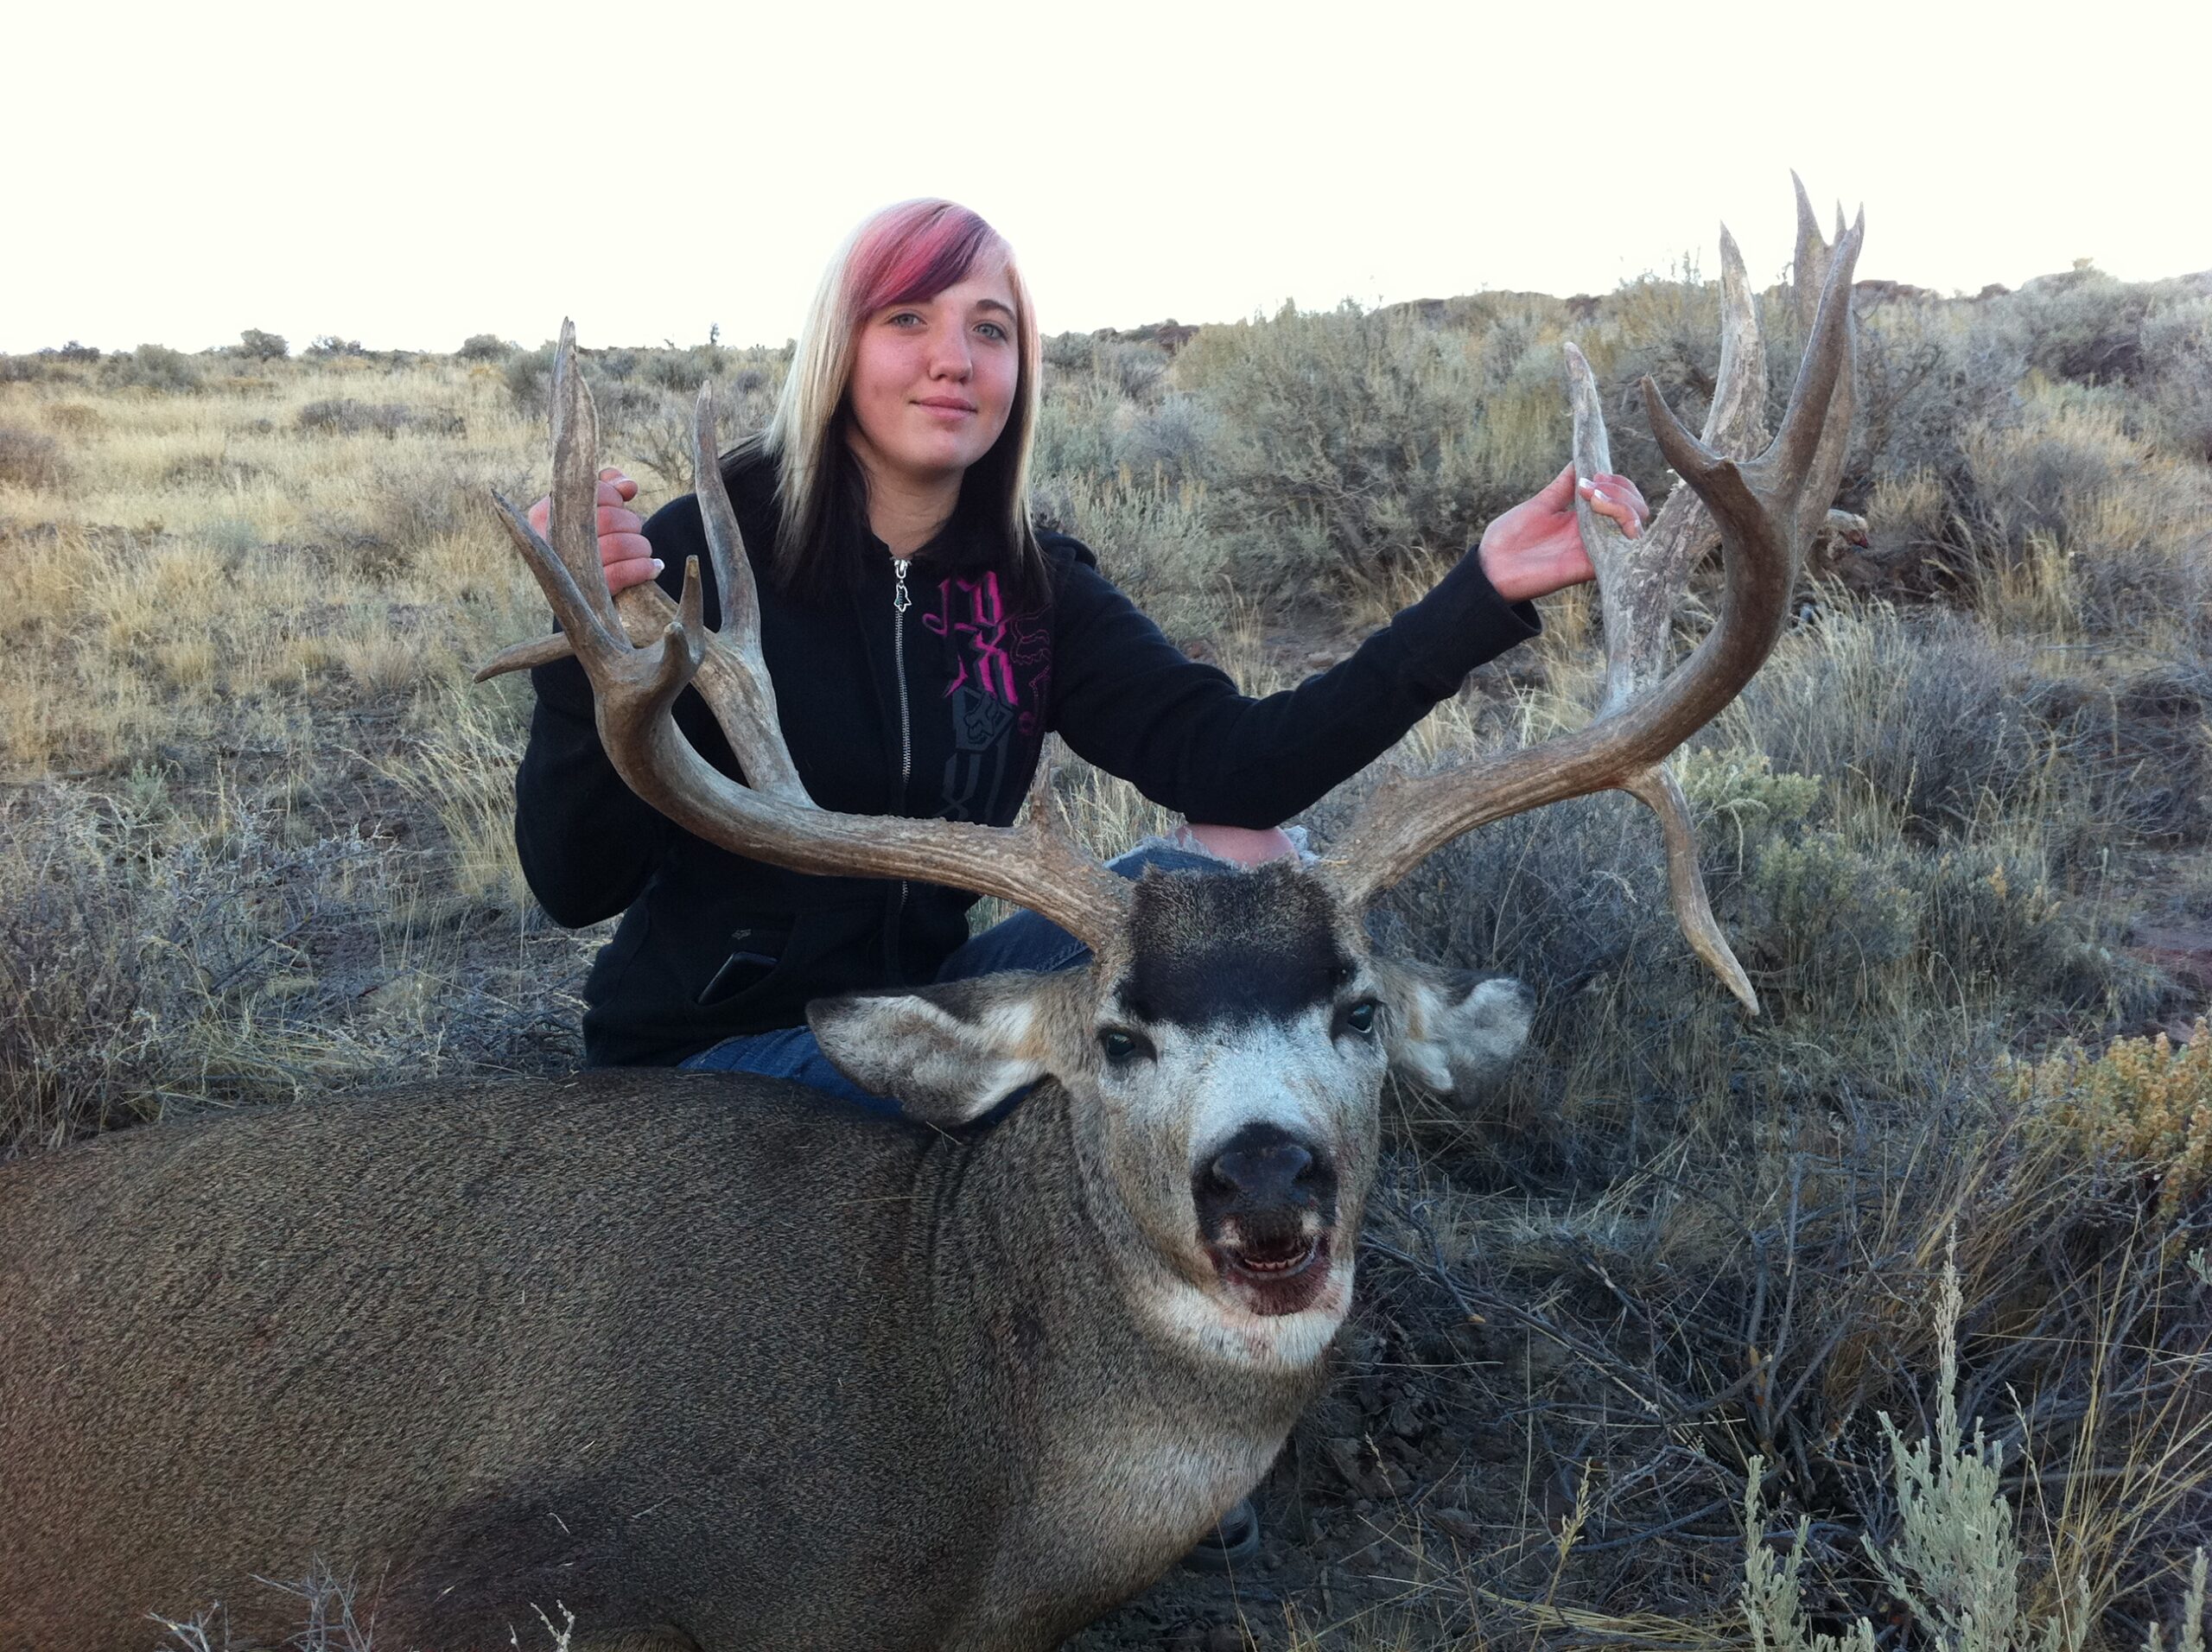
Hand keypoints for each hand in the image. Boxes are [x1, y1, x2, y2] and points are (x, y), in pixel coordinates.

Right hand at [525, 468, 657, 594]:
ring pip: (618, 545)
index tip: (620, 504)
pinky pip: (621, 573)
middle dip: (631, 522)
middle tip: (636, 531)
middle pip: (607, 518)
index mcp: (543, 514)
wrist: (576, 596)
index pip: (589, 492)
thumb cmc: (585, 542)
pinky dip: (643, 568)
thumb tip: (628, 487)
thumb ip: (607, 488)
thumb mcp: (589, 509)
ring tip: (643, 550)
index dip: (613, 496)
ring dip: (640, 546)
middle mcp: (549, 540)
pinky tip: (653, 567)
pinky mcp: (586, 591)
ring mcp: (567, 568)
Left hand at [1476, 464, 1649, 603]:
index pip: (1622, 497)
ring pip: (1636, 527)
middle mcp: (1596, 534)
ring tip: (1595, 500)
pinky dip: (1624, 529)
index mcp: (1586, 518)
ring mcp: (1597, 549)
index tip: (1593, 475)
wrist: (1491, 566)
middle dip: (1622, 490)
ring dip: (1623, 505)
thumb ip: (1563, 486)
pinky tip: (1603, 515)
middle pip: (1637, 510)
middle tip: (1592, 487)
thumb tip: (1579, 460)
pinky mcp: (1592, 566)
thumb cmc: (1511, 537)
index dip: (1617, 482)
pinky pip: (1624, 551)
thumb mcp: (1541, 504)